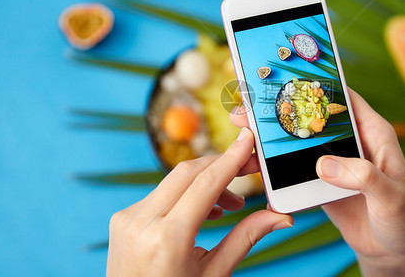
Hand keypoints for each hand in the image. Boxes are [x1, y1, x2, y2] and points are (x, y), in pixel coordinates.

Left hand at [106, 128, 292, 276]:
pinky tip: (205, 210)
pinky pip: (161, 193)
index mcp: (167, 239)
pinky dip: (187, 194)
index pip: (205, 184)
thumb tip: (281, 217)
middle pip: (188, 172)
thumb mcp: (215, 274)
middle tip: (251, 169)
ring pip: (174, 180)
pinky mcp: (123, 218)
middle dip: (223, 165)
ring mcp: (128, 218)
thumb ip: (247, 237)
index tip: (249, 140)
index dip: (231, 159)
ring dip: (206, 182)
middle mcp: (142, 222)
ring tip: (231, 205)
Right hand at [230, 89, 404, 275]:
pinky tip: (252, 165)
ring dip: (271, 139)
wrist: (395, 251)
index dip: (316, 85)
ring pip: (298, 142)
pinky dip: (273, 167)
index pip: (344, 98)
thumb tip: (323, 164)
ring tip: (242, 135)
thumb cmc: (404, 220)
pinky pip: (294, 169)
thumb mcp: (391, 197)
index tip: (285, 77)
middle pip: (312, 118)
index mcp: (373, 134)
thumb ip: (362, 177)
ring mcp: (335, 162)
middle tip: (249, 108)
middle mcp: (352, 142)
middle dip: (281, 111)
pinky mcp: (322, 182)